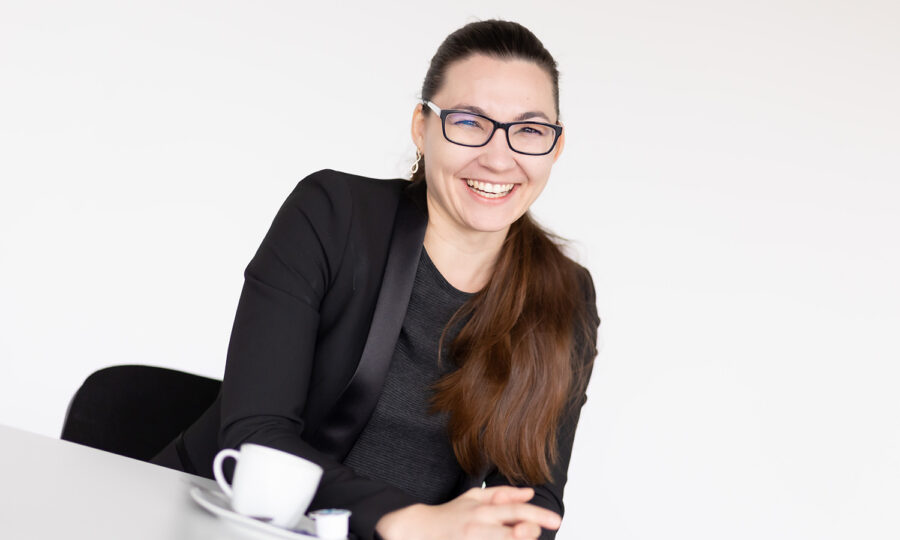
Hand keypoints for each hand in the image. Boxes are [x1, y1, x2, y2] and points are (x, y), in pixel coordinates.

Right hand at [375, 486, 560, 539]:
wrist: (417, 531)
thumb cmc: (449, 515)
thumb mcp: (474, 498)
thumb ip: (503, 494)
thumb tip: (530, 493)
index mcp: (482, 510)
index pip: (516, 511)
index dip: (538, 516)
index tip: (556, 521)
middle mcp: (479, 528)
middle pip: (514, 533)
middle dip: (530, 533)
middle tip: (538, 532)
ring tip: (521, 538)